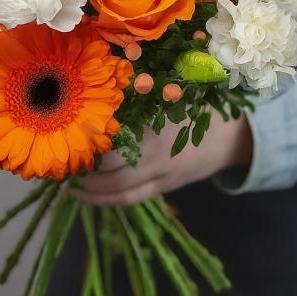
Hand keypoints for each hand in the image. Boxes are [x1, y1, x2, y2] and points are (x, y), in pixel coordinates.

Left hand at [73, 112, 252, 205]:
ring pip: (122, 193)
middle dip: (87, 176)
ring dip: (94, 194)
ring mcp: (162, 177)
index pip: (115, 144)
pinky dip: (110, 201)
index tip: (71, 140)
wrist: (232, 137)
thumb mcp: (171, 97)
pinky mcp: (165, 188)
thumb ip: (141, 99)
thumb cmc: (197, 108)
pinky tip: (92, 196)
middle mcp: (157, 158)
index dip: (91, 146)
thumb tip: (101, 94)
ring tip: (72, 188)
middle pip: (114, 175)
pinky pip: (133, 199)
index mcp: (156, 130)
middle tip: (64, 169)